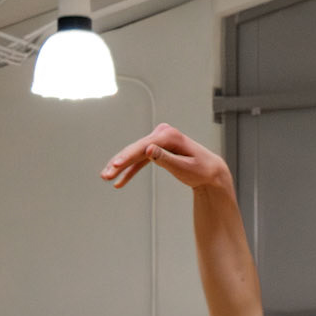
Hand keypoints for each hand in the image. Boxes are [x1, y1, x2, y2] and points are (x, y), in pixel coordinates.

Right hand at [102, 124, 231, 193]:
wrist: (210, 171)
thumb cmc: (201, 170)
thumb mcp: (185, 168)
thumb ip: (166, 159)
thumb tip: (148, 150)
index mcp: (168, 136)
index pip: (143, 147)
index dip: (127, 157)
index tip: (114, 166)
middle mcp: (162, 134)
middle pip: (135, 149)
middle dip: (119, 162)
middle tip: (105, 175)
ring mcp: (159, 140)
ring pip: (135, 154)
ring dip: (121, 166)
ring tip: (107, 177)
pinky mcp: (157, 148)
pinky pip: (140, 160)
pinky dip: (130, 170)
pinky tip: (120, 182)